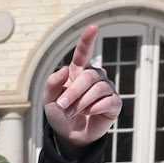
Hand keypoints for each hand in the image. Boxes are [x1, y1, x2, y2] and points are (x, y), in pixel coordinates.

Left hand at [44, 25, 123, 148]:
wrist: (69, 135)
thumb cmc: (60, 114)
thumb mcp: (49, 100)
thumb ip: (52, 83)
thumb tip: (65, 69)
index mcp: (78, 72)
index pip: (83, 53)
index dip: (87, 40)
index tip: (93, 27)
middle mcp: (95, 77)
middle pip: (88, 76)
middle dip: (73, 92)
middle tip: (63, 106)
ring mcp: (106, 89)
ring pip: (97, 89)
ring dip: (81, 104)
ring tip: (74, 113)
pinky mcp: (114, 103)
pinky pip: (107, 101)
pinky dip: (94, 110)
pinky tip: (90, 114)